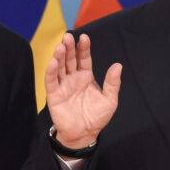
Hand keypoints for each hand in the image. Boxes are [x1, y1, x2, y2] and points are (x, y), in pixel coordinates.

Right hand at [45, 33, 121, 148]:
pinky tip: (53, 62)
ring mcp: (63, 86)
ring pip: (60, 68)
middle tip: (69, 36)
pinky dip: (51, 71)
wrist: (85, 133)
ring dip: (59, 57)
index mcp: (86, 77)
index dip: (83, 48)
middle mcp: (73, 79)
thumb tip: (118, 65)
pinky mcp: (54, 95)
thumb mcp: (109, 100)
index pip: (84, 59)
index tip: (84, 37)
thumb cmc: (97, 116)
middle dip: (69, 48)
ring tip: (61, 46)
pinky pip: (51, 81)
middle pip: (70, 60)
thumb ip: (112, 83)